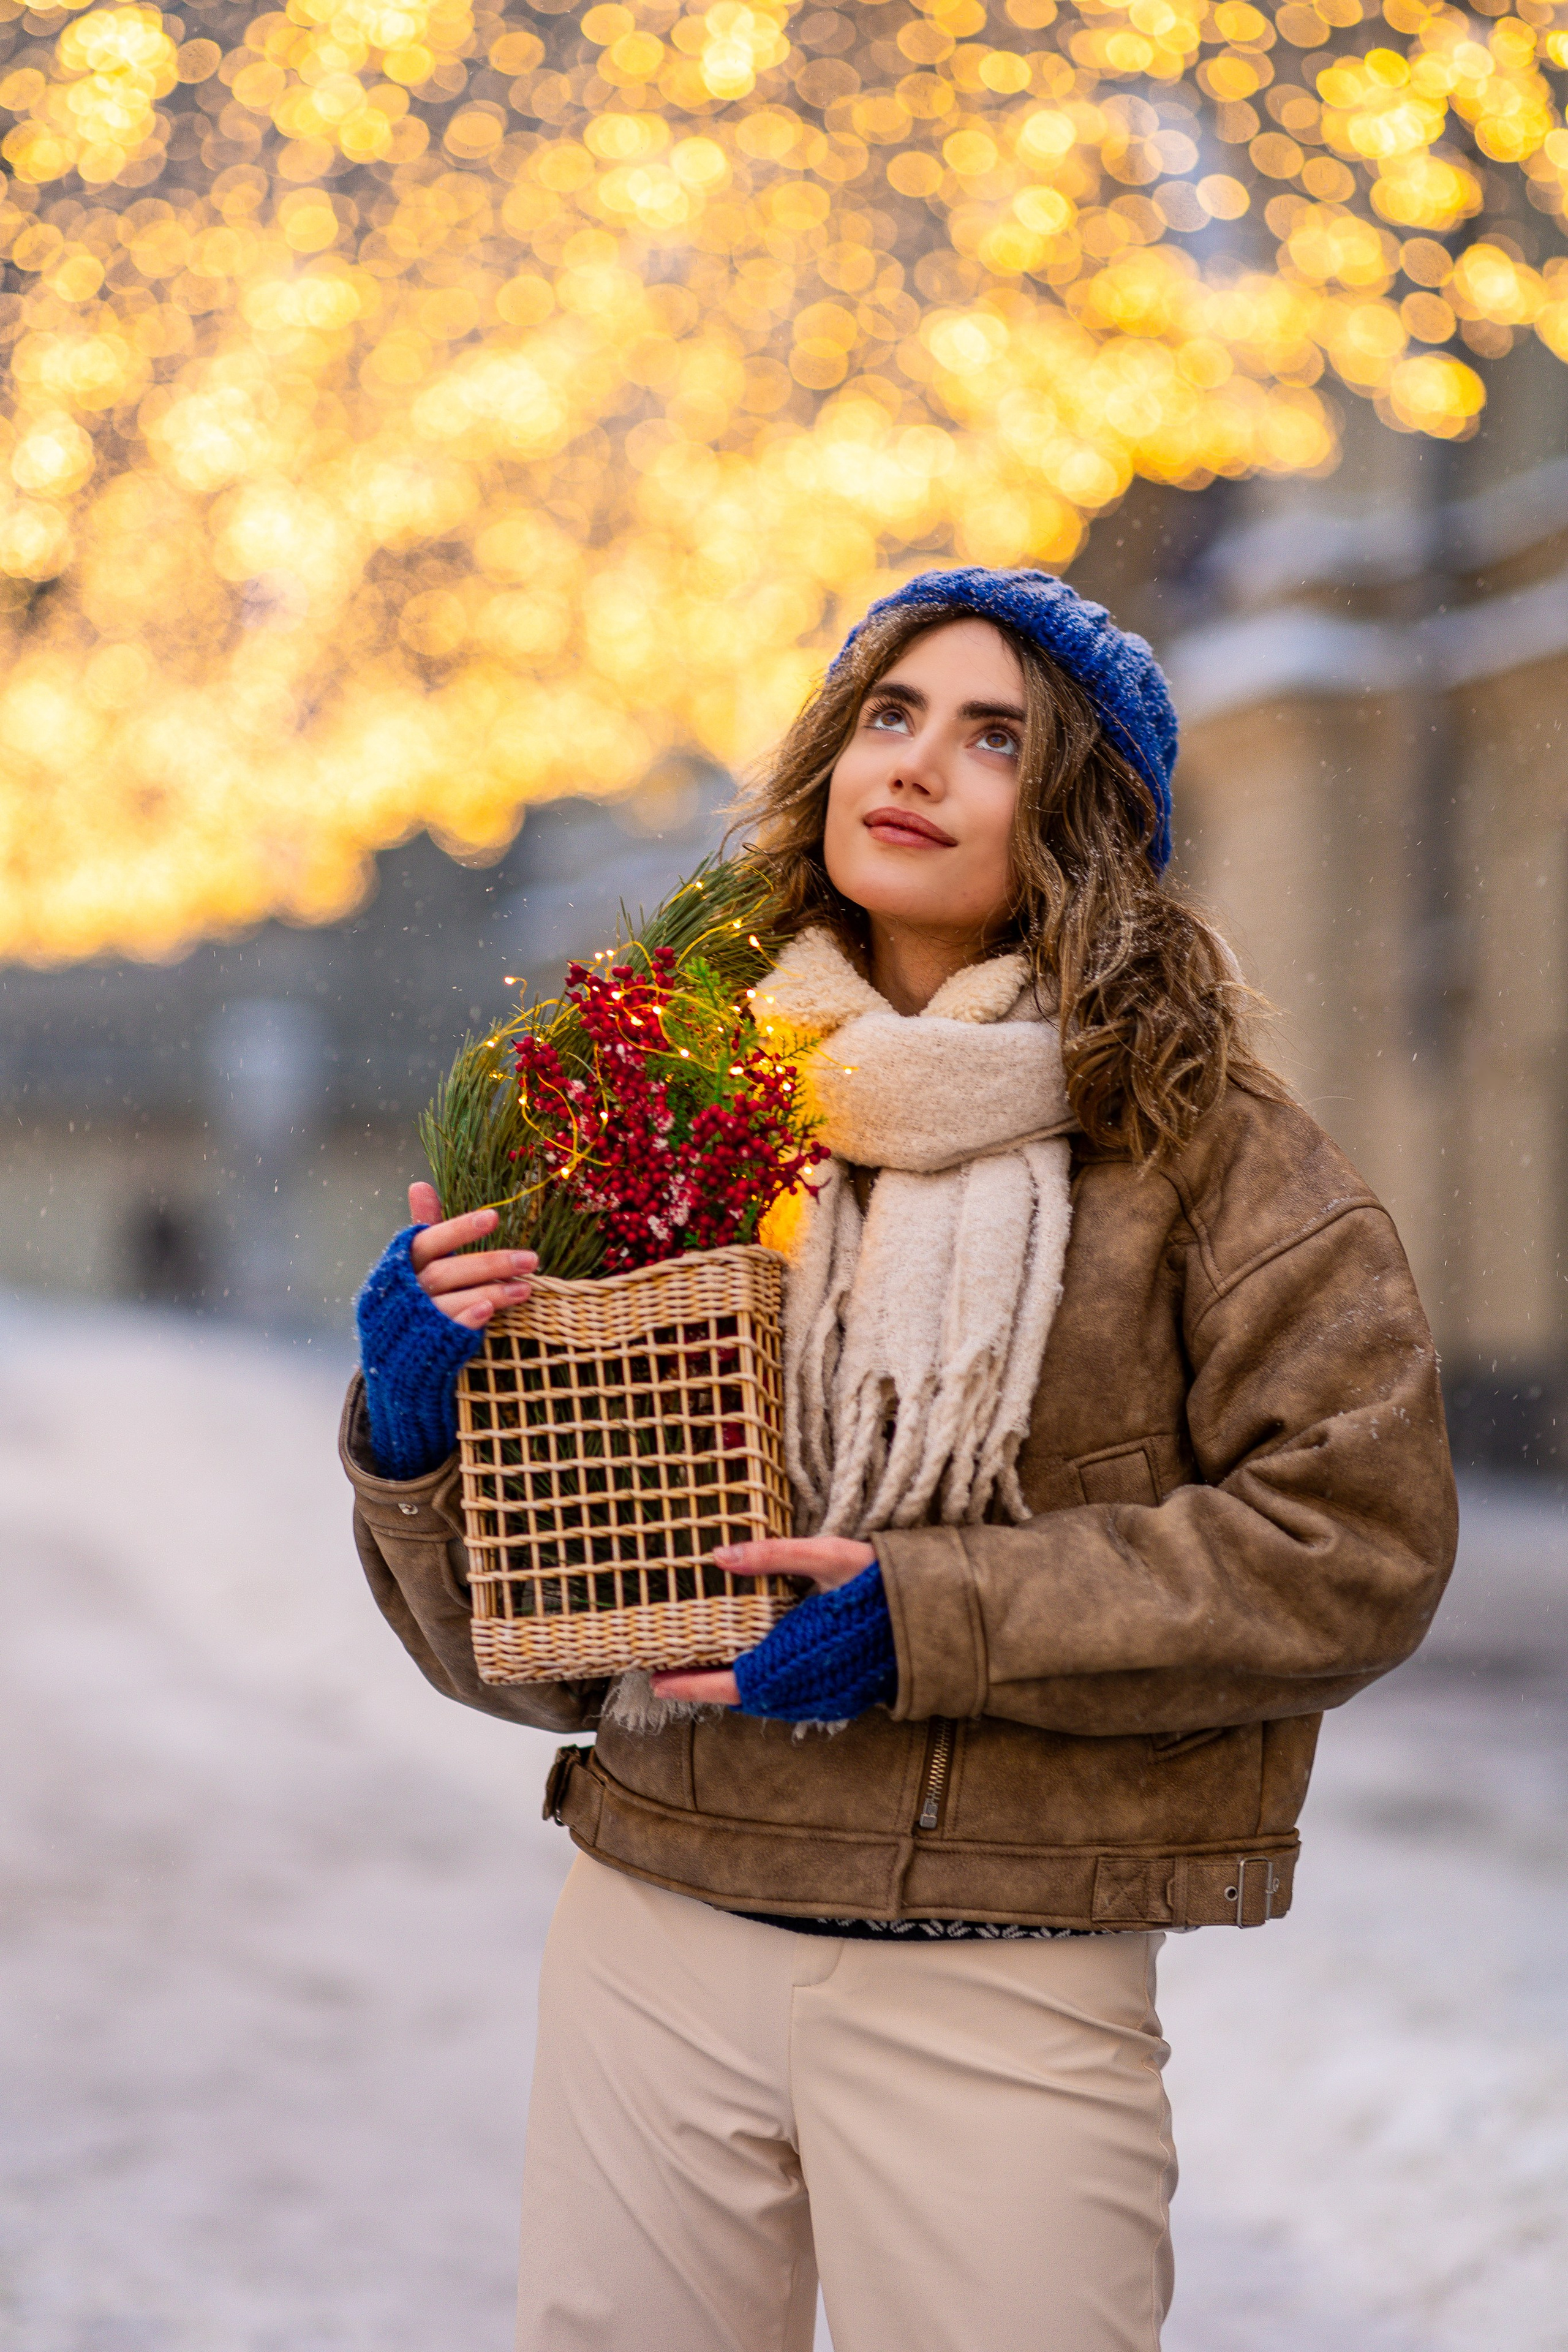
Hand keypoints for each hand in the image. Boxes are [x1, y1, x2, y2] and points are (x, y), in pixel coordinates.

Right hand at [406, 1179, 536, 1331]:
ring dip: (492, 1292)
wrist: (396, 1359)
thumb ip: (424, 1228)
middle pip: (445, 1273)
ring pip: (452, 1301)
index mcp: (399, 1268)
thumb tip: (420, 1185)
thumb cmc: (409, 1301)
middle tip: (531, 1259)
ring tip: (526, 1288)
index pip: (427, 1243)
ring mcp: (415, 1322)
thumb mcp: (414, 1265)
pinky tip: (490, 1311)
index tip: (494, 1218)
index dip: (458, 1229)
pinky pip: (448, 1330)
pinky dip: (468, 1319)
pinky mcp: (427, 1346)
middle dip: (490, 1264)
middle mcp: (404, 1294)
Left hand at [650, 1537, 876, 1706]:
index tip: (658, 1682)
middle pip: (743, 1697)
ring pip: (766, 1700)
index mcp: (796, 1656)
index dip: (692, 1686)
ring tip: (701, 1671)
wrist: (936, 1617)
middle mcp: (805, 1685)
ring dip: (733, 1688)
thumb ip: (773, 1556)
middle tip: (667, 1674)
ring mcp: (823, 1695)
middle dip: (705, 1686)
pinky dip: (763, 1687)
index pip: (732, 1683)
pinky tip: (753, 1669)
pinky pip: (789, 1698)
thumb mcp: (827, 1556)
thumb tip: (718, 1556)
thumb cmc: (880, 1584)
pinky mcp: (839, 1695)